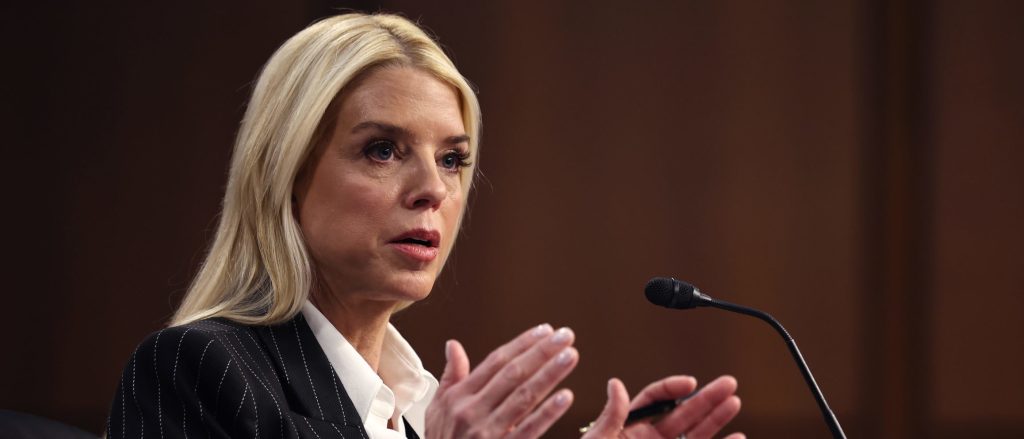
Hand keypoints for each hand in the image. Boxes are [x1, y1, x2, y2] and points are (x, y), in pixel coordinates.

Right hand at [425, 324, 579, 437]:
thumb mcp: (438, 409)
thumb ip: (451, 377)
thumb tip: (453, 345)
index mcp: (460, 397)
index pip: (496, 362)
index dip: (522, 344)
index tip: (545, 331)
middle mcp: (472, 411)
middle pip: (512, 374)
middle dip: (541, 352)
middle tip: (565, 336)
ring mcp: (487, 432)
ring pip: (523, 396)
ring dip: (550, 374)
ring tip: (570, 356)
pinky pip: (528, 430)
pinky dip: (547, 413)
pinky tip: (565, 397)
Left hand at [582, 375, 742, 438]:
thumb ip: (612, 416)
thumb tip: (616, 382)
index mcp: (631, 427)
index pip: (655, 399)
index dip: (673, 389)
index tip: (690, 384)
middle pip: (683, 413)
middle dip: (706, 398)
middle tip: (729, 383)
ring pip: (696, 434)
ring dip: (716, 419)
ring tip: (734, 402)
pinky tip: (738, 437)